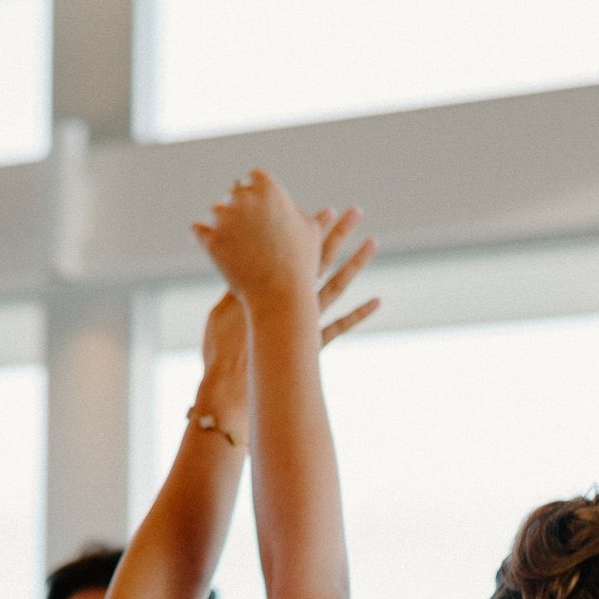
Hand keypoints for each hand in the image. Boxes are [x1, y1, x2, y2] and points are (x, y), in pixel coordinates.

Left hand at [193, 170, 330, 307]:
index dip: (254, 192)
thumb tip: (329, 210)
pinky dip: (203, 237)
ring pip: (214, 212)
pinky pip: (197, 230)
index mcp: (269, 189)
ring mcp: (225, 218)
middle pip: (232, 194)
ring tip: (229, 240)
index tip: (255, 207)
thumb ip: (309, 216)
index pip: (253, 178)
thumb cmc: (301, 265)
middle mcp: (245, 198)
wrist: (281, 296)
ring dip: (219, 223)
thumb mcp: (311, 235)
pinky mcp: (210, 239)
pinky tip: (210, 246)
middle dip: (236, 208)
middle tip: (240, 226)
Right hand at [193, 206, 380, 427]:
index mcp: (270, 290)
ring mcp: (306, 322)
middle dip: (339, 234)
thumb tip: (237, 266)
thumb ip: (234, 288)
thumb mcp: (221, 311)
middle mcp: (293, 301)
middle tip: (356, 212)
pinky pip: (341, 326)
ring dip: (356, 264)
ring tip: (373, 242)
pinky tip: (377, 301)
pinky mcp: (312, 345)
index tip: (328, 210)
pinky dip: (359, 314)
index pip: (296, 252)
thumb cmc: (221, 351)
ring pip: (338, 286)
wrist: (232, 389)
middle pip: (322, 260)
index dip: (312, 230)